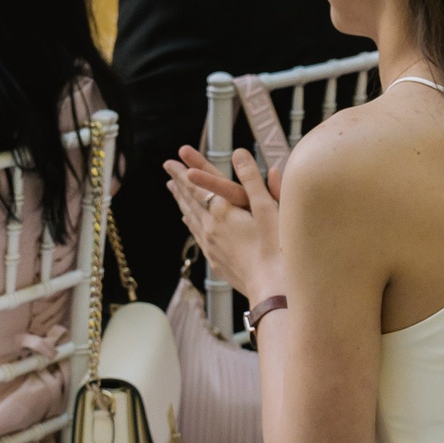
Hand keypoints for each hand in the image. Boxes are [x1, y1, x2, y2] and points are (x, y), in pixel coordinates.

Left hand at [167, 146, 284, 299]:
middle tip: (168, 168)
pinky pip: (197, 235)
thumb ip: (253, 180)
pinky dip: (190, 222)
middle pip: (191, 199)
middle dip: (179, 182)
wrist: (271, 288)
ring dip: (182, 200)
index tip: (173, 158)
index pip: (200, 184)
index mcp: (224, 212)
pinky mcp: (215, 260)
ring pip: (191, 217)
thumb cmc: (276, 248)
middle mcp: (211, 227)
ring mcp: (211, 245)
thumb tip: (239, 153)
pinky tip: (188, 220)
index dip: (187, 169)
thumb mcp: (268, 209)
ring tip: (173, 189)